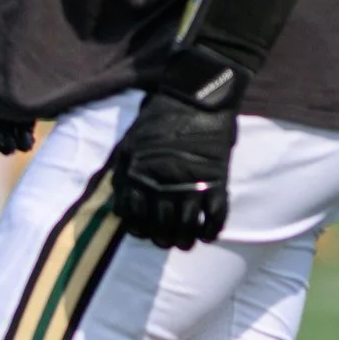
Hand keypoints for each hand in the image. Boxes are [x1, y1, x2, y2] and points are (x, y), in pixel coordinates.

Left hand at [111, 91, 236, 248]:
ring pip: (187, 226)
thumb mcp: (129, 144)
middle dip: (162, 239)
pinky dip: (213, 229)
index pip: (133, 218)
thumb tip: (122, 202)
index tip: (144, 231)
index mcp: (138, 177)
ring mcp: (191, 183)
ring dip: (185, 240)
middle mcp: (162, 185)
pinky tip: (209, 235)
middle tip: (166, 240)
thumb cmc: (158, 118)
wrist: (194, 97)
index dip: (138, 229)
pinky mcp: (216, 179)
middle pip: (160, 227)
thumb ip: (123, 173)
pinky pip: (215, 214)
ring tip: (187, 243)